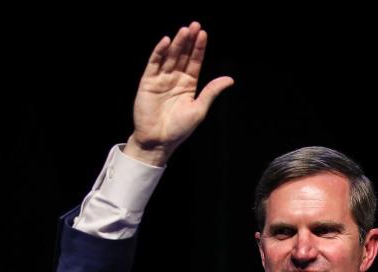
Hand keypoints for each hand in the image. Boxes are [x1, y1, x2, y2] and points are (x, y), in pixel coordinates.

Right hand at [127, 21, 233, 165]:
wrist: (158, 140)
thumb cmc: (179, 129)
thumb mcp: (199, 109)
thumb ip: (212, 92)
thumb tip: (230, 79)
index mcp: (188, 85)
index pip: (194, 62)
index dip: (198, 48)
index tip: (203, 34)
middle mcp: (175, 79)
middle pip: (182, 55)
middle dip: (189, 41)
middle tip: (195, 25)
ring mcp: (161, 79)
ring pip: (170, 57)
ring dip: (176, 43)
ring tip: (184, 30)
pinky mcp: (148, 82)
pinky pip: (154, 64)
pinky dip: (159, 52)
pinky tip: (166, 41)